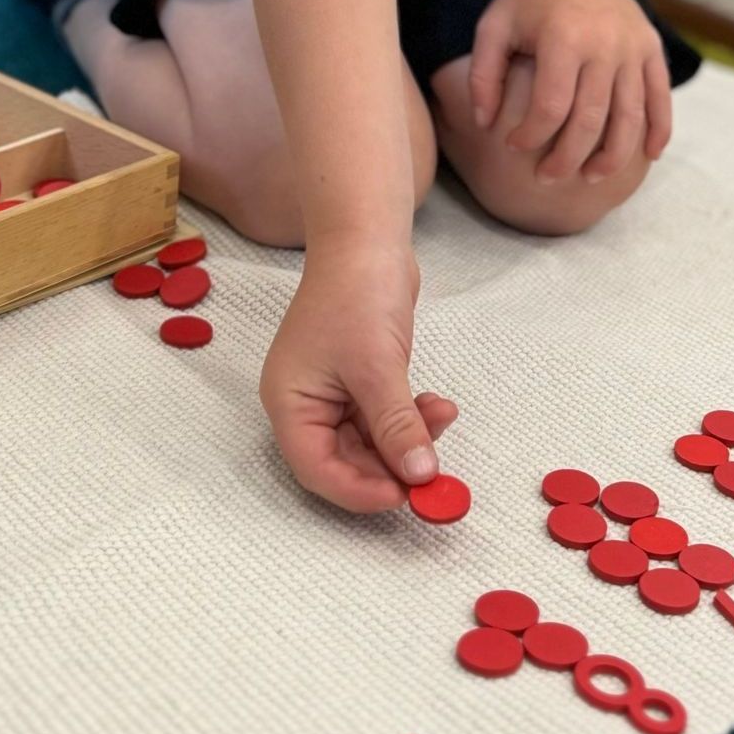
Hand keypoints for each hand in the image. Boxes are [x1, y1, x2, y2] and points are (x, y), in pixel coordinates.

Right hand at [259, 241, 457, 512]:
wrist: (368, 237)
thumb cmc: (358, 294)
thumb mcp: (378, 368)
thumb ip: (396, 427)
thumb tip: (420, 477)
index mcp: (290, 403)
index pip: (317, 470)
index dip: (360, 491)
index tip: (404, 496)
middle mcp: (304, 402)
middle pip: (344, 460)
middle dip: (390, 466)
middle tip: (434, 472)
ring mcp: (331, 390)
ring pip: (369, 440)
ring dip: (407, 438)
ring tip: (443, 418)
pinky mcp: (358, 378)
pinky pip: (381, 416)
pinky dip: (409, 417)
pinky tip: (438, 405)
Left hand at [469, 0, 673, 185]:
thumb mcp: (494, 25)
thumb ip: (484, 74)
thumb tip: (485, 123)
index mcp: (562, 38)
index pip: (550, 106)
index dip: (530, 136)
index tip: (513, 146)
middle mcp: (604, 45)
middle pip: (591, 120)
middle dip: (568, 158)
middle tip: (547, 178)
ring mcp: (632, 49)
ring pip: (630, 117)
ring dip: (613, 156)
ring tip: (591, 177)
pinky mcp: (651, 50)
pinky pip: (660, 99)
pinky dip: (658, 131)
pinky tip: (647, 156)